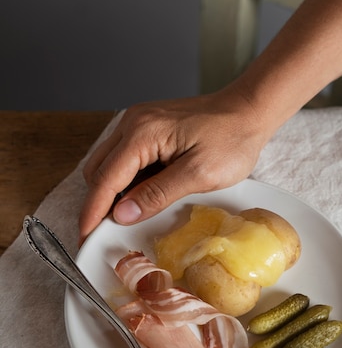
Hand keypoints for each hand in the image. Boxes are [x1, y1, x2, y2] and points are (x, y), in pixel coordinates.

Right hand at [79, 88, 265, 243]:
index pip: (105, 179)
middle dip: (99, 203)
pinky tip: (144, 195)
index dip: (93, 211)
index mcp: (142, 133)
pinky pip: (125, 159)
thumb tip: (122, 214)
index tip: (85, 235)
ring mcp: (138, 124)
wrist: (249, 111)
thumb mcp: (198, 174)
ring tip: (130, 216)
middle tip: (106, 233)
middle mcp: (133, 124)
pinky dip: (127, 181)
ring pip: (108, 165)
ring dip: (113, 192)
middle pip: (98, 171)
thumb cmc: (232, 139)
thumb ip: (157, 194)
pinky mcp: (147, 129)